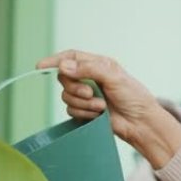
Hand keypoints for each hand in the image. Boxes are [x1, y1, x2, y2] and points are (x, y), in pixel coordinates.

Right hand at [37, 50, 180, 166]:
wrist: (140, 122)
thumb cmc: (133, 97)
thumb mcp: (114, 77)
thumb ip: (89, 69)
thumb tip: (63, 66)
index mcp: (98, 64)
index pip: (71, 57)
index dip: (55, 61)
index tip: (40, 67)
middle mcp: (90, 78)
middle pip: (64, 78)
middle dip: (75, 87)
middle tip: (90, 93)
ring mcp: (87, 95)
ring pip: (66, 96)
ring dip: (83, 103)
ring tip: (101, 106)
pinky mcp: (85, 110)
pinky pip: (71, 110)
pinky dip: (84, 113)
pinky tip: (99, 115)